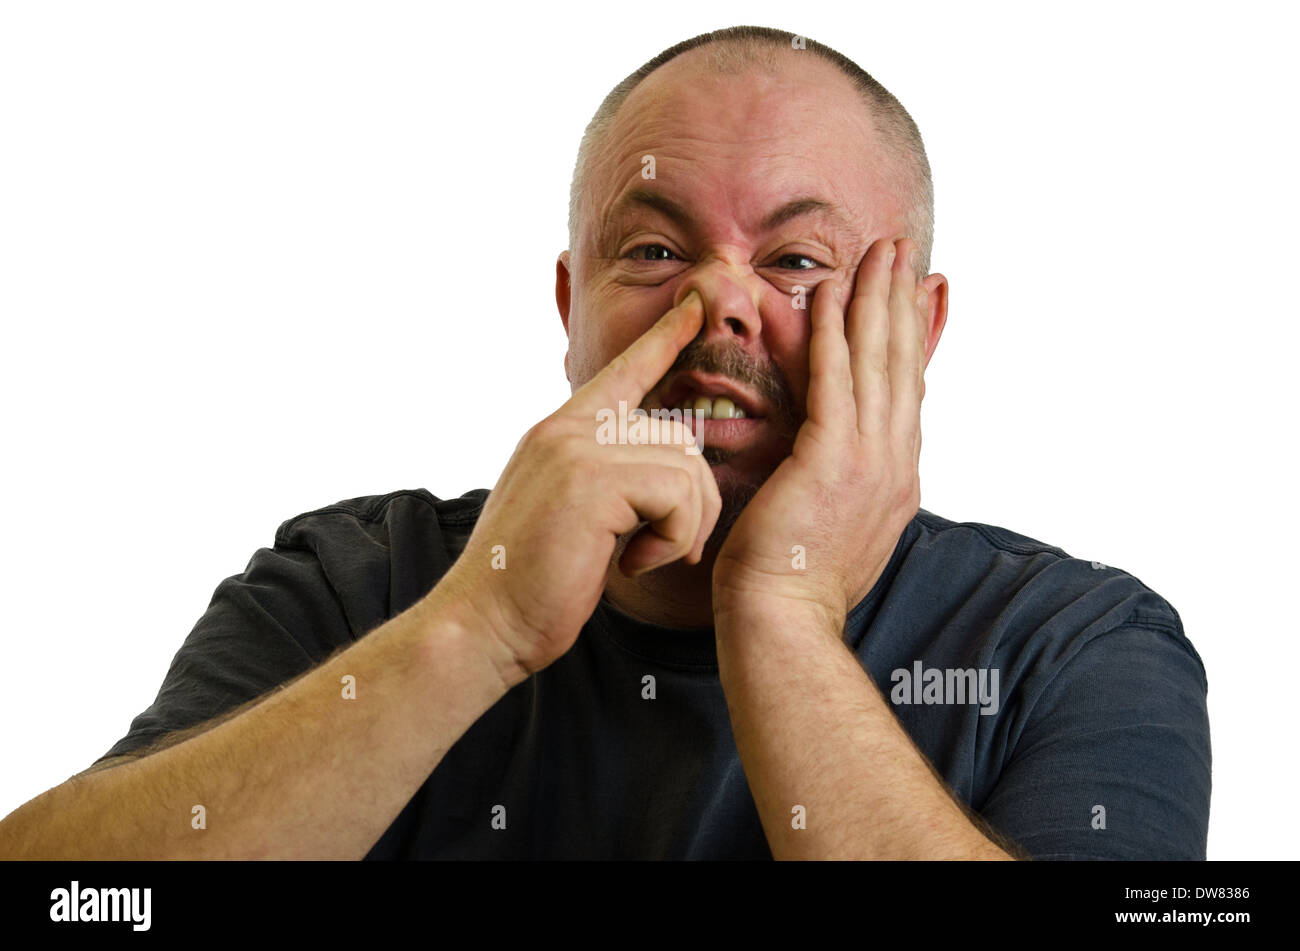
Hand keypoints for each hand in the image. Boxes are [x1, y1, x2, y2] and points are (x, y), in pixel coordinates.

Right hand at [437, 290, 721, 676]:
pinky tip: (633, 564)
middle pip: (680, 437)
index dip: (665, 338)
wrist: (483, 622)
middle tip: (672, 547)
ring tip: (643, 557)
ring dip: (685, 525)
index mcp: (559, 431)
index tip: (694, 307)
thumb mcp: (566, 511)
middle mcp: (568, 428)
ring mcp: (577, 449)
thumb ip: (601, 476)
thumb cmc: (530, 581)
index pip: (624, 371)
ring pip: (687, 465)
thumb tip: (657, 470)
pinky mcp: (593, 481)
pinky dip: (673, 538)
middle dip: (696, 501)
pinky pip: (679, 494)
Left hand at [712, 237, 928, 623]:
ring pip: (876, 362)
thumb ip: (847, 488)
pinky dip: (834, 332)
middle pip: (902, 365)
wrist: (784, 624)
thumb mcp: (839, 530)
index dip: (911, 337)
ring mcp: (869, 461)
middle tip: (905, 250)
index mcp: (896, 479)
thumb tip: (842, 468)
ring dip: (877, 300)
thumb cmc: (795, 587)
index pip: (907, 391)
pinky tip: (831, 294)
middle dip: (903, 302)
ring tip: (881, 251)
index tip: (915, 293)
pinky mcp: (832, 460)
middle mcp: (894, 463)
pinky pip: (833, 380)